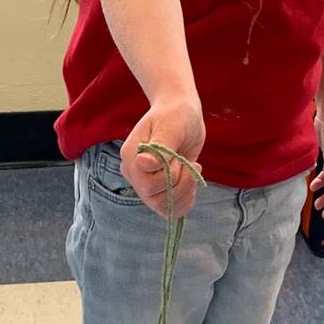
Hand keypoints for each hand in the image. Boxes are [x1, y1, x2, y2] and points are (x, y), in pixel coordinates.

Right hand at [121, 93, 204, 218]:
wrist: (182, 114)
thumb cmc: (176, 115)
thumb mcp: (171, 126)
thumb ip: (159, 147)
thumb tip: (143, 165)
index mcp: (131, 157)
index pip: (146, 184)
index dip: (168, 176)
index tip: (177, 156)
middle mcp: (135, 174)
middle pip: (154, 198)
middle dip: (180, 183)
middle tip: (187, 162)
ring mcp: (146, 183)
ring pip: (163, 206)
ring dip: (185, 191)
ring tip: (192, 169)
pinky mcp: (160, 189)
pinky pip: (170, 209)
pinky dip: (185, 201)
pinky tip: (192, 183)